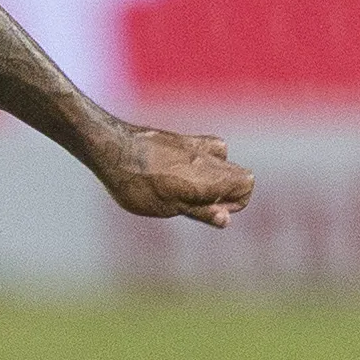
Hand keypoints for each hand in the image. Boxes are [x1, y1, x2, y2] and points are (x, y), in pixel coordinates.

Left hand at [96, 125, 253, 226]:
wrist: (112, 148)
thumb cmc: (137, 184)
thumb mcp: (168, 207)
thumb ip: (201, 212)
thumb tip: (226, 220)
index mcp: (210, 178)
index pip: (247, 187)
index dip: (233, 203)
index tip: (207, 209)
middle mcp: (209, 159)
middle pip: (238, 174)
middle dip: (225, 191)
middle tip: (195, 201)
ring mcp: (196, 145)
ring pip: (222, 161)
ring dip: (212, 176)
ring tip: (184, 187)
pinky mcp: (182, 138)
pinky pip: (205, 148)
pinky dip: (200, 161)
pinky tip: (176, 171)